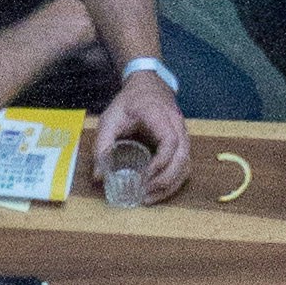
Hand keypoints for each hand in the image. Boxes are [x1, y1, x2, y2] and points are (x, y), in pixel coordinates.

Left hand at [89, 80, 191, 202]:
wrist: (146, 86)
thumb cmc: (128, 102)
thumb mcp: (110, 118)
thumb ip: (102, 145)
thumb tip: (99, 176)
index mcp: (159, 114)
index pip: (170, 140)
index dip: (161, 161)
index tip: (145, 176)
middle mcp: (177, 124)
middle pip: (183, 156)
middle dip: (166, 179)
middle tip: (146, 193)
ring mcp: (183, 134)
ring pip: (187, 164)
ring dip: (171, 184)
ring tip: (150, 197)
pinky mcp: (182, 144)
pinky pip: (184, 165)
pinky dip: (173, 181)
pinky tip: (158, 191)